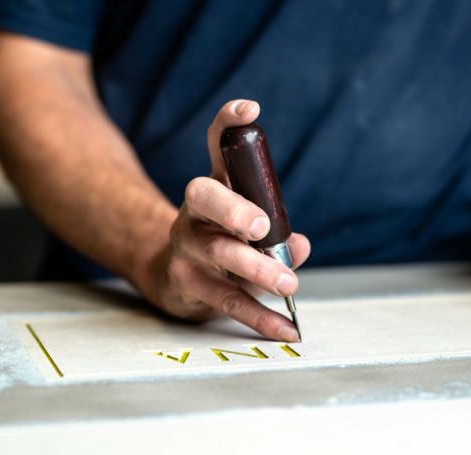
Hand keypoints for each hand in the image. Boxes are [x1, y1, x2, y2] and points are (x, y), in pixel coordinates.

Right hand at [140, 100, 310, 340]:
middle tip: (263, 227)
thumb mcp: (245, 220)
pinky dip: (260, 318)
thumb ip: (277, 227)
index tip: (249, 110)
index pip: (216, 147)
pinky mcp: (187, 285)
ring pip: (218, 255)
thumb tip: (301, 246)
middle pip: (204, 199)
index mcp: (213, 187)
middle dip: (234, 209)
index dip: (227, 124)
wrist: (170, 273)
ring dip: (256, 271)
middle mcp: (194, 213)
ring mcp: (186, 248)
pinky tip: (286, 328)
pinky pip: (227, 301)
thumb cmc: (220, 238)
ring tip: (288, 283)